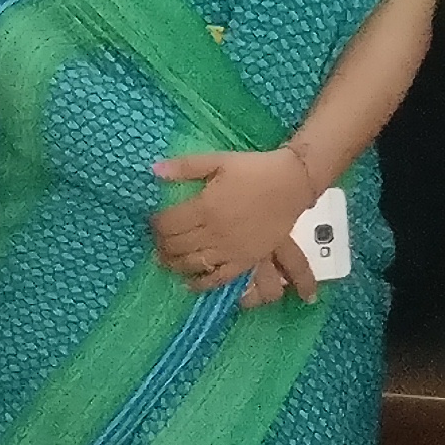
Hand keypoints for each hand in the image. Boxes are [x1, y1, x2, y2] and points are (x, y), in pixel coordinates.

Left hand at [156, 149, 322, 295]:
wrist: (291, 184)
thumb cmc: (254, 170)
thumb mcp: (219, 161)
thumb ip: (186, 167)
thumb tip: (154, 170)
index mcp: (206, 207)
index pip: (169, 223)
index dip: (156, 224)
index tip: (153, 221)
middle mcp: (215, 232)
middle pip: (177, 246)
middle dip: (162, 244)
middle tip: (157, 241)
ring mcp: (230, 250)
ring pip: (193, 263)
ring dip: (175, 263)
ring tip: (166, 260)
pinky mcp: (245, 260)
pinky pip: (219, 278)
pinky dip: (202, 283)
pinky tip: (190, 282)